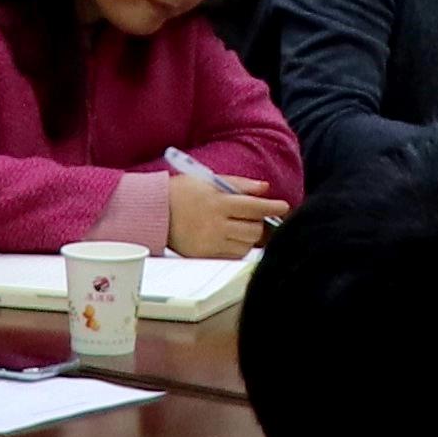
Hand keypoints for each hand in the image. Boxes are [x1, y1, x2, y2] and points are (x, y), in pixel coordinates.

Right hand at [164, 167, 290, 258]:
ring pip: (246, 244)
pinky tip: (231, 238)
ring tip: (240, 226)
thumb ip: (239, 184)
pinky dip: (238, 247)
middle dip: (259, 222)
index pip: (254, 207)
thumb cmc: (181, 192)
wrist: (154, 212)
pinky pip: (233, 256)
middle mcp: (215, 224)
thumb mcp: (209, 180)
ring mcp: (210, 242)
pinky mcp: (205, 255)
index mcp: (217, 202)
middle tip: (253, 216)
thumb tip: (264, 188)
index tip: (283, 206)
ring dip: (250, 236)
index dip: (272, 207)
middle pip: (253, 229)